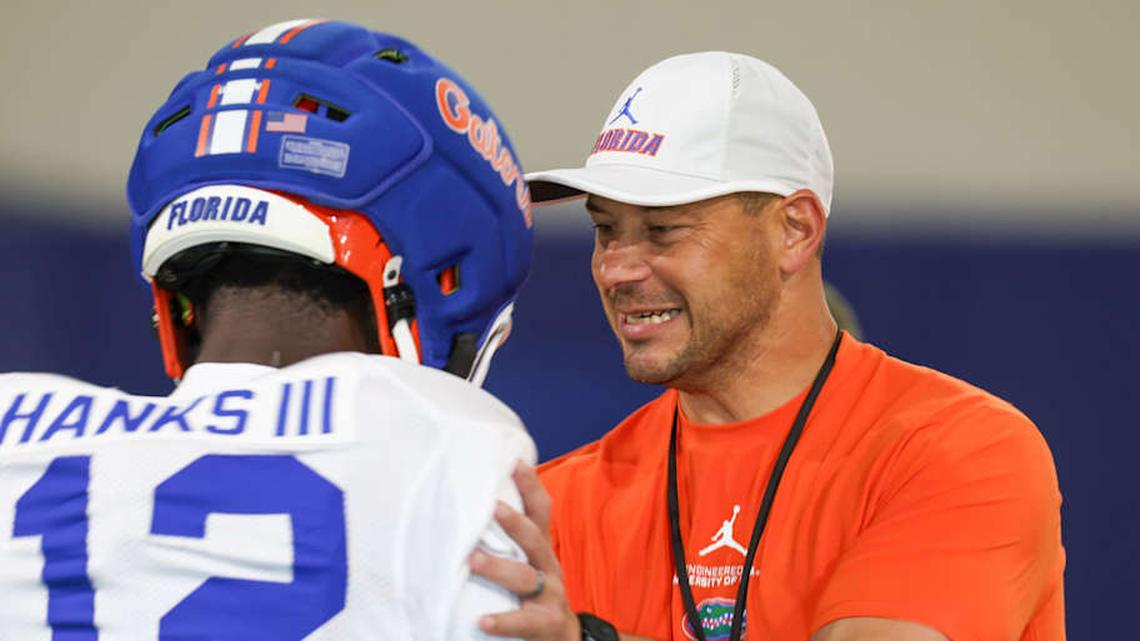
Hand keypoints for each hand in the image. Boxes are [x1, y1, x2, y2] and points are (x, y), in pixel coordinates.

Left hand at [470, 463, 579, 640]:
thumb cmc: (538, 596)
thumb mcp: (531, 564)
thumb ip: (512, 541)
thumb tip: (479, 506)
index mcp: (542, 550)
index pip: (541, 512)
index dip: (531, 486)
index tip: (515, 462)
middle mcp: (549, 567)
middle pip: (534, 539)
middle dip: (514, 522)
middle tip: (491, 506)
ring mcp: (550, 596)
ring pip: (525, 578)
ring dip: (498, 568)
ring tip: (472, 560)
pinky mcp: (546, 625)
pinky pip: (524, 622)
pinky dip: (502, 621)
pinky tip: (482, 620)